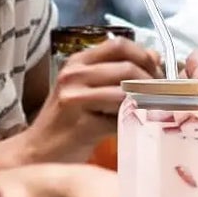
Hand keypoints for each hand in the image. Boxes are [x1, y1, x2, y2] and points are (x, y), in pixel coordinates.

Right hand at [29, 37, 159, 159]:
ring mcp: (75, 99)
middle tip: (160, 95)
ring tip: (152, 110)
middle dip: (151, 81)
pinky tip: (136, 126)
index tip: (156, 70)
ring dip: (146, 102)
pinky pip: (120, 119)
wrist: (37, 152)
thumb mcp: (89, 88)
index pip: (119, 44)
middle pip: (127, 67)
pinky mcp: (81, 125)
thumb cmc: (68, 121)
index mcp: (77, 62)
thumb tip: (156, 57)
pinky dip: (134, 122)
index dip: (144, 55)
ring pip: (126, 92)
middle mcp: (74, 75)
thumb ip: (118, 71)